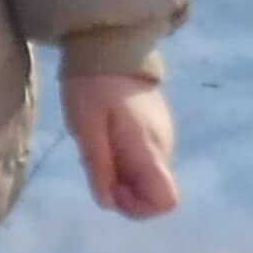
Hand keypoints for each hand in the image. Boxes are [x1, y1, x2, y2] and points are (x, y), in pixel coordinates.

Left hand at [64, 69, 178, 218]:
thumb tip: (107, 203)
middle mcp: (164, 146)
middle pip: (155, 192)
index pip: (166, 200)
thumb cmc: (93, 86)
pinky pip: (144, 159)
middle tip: (96, 165)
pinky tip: (106, 136)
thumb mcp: (87, 127)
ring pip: (147, 176)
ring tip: (98, 146)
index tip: (111, 189)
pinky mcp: (156, 127)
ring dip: (121, 174)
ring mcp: (163, 136)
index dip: (138, 208)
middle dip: (124, 191)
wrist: (110, 44)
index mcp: (149, 149)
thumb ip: (99, 166)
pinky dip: (124, 160)